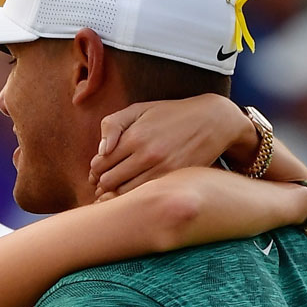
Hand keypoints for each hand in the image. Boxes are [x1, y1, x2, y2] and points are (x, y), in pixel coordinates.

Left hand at [89, 97, 242, 197]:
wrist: (212, 122)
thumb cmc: (171, 115)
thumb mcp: (139, 109)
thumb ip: (113, 124)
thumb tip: (100, 151)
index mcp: (134, 135)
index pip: (101, 162)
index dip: (95, 169)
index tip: (97, 170)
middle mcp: (147, 154)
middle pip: (110, 180)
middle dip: (102, 183)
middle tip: (103, 183)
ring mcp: (162, 169)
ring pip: (125, 192)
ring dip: (116, 193)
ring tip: (117, 189)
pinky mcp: (174, 180)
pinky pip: (146, 196)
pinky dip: (135, 197)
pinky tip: (135, 191)